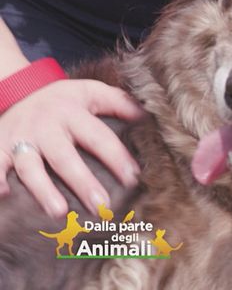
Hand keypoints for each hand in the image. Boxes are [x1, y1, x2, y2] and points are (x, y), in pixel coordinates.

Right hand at [0, 79, 143, 216]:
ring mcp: (20, 138)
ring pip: (30, 166)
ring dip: (43, 190)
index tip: (133, 177)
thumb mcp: (92, 92)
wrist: (19, 89)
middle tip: (101, 206)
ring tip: (58, 212)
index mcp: (72, 113)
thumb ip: (119, 103)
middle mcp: (46, 127)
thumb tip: (148, 116)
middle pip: (65, 157)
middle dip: (83, 182)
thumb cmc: (64, 99)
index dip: (116, 156)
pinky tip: (4, 197)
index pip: (98, 137)